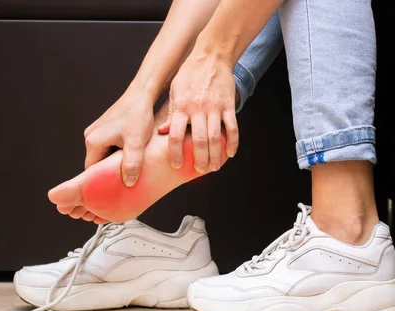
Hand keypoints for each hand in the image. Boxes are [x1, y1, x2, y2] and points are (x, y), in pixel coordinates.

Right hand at [83, 90, 154, 186]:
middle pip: (97, 164)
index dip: (101, 184)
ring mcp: (97, 131)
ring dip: (113, 165)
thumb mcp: (137, 143)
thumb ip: (132, 164)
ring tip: (128, 174)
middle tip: (122, 186)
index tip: (111, 193)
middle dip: (108, 175)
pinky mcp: (105, 128)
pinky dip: (116, 155)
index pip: (92, 172)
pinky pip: (108, 147)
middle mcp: (91, 136)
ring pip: (103, 156)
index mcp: (93, 142)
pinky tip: (130, 159)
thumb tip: (128, 183)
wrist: (142, 95)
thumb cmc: (139, 116)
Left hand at [158, 51, 238, 172]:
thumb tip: (162, 133)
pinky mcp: (228, 105)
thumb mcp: (175, 90)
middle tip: (199, 170)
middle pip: (199, 141)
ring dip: (216, 156)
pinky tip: (230, 153)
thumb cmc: (190, 73)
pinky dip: (232, 142)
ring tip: (214, 167)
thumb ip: (170, 112)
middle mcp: (198, 109)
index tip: (177, 165)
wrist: (212, 55)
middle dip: (200, 159)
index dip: (176, 153)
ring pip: (216, 137)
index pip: (176, 135)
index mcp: (181, 106)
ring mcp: (215, 108)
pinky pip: (232, 127)